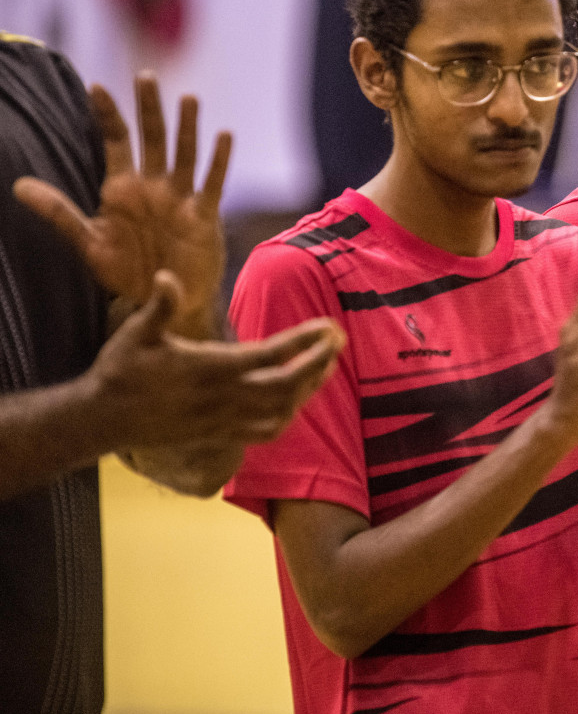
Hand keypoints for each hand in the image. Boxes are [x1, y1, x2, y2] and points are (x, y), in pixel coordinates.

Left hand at [13, 74, 230, 333]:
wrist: (162, 301)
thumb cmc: (126, 272)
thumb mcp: (88, 243)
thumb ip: (58, 211)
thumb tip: (18, 185)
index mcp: (123, 188)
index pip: (115, 141)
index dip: (107, 115)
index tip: (95, 86)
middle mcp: (153, 186)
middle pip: (152, 138)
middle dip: (148, 108)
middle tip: (145, 77)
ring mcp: (180, 198)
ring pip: (184, 154)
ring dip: (186, 127)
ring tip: (188, 99)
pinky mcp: (204, 216)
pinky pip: (211, 183)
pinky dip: (218, 161)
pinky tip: (223, 136)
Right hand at [92, 270, 344, 448]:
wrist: (103, 419)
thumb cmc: (120, 370)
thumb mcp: (135, 333)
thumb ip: (159, 307)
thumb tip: (168, 276)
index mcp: (209, 368)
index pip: (269, 355)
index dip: (303, 342)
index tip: (329, 327)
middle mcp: (222, 397)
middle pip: (286, 385)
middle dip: (318, 362)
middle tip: (339, 340)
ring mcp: (223, 421)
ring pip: (281, 411)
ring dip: (309, 388)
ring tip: (327, 364)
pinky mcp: (219, 436)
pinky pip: (264, 432)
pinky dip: (288, 416)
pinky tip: (297, 400)